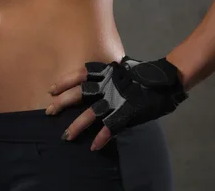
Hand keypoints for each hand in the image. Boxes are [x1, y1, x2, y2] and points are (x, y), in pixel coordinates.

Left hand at [46, 56, 187, 150]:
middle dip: (62, 103)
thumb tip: (98, 75)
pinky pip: (110, 128)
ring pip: (90, 114)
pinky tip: (93, 146)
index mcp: (106, 73)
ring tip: (66, 136)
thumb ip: (109, 74)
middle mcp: (107, 85)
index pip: (80, 75)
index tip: (51, 89)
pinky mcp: (126, 113)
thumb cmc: (144, 74)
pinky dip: (101, 138)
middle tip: (49, 111)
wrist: (165, 80)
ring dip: (76, 126)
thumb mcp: (122, 69)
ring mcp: (116, 100)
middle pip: (79, 94)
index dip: (64, 81)